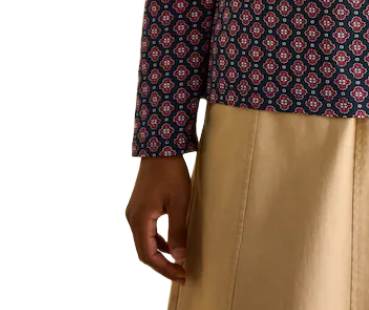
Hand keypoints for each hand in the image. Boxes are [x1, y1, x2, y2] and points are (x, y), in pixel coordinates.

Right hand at [126, 154, 191, 285]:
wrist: (160, 148)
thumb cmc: (171, 172)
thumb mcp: (179, 202)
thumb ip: (178, 231)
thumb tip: (179, 258)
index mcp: (140, 220)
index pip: (148, 255)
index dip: (164, 269)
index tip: (182, 275)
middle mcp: (132, 218)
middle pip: (144, 251)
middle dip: (162, 265)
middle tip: (181, 274)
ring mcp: (134, 212)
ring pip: (145, 242)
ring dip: (160, 254)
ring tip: (178, 263)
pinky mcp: (139, 206)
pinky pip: (146, 231)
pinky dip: (158, 241)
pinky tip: (171, 244)